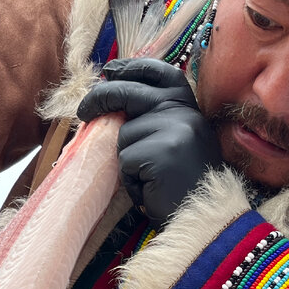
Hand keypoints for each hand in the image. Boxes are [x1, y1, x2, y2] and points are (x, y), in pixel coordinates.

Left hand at [77, 57, 220, 226]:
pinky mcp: (161, 152)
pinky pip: (125, 160)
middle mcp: (185, 114)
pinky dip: (131, 180)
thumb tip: (115, 95)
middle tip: (83, 112)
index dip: (133, 68)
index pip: (161, 73)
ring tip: (149, 180)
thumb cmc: (184, 186)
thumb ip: (157, 119)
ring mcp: (174, 130)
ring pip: (123, 135)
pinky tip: (151, 190)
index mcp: (191, 109)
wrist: (205, 220)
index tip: (110, 72)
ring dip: (127, 160)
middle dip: (100, 99)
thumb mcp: (177, 143)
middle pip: (130, 92)